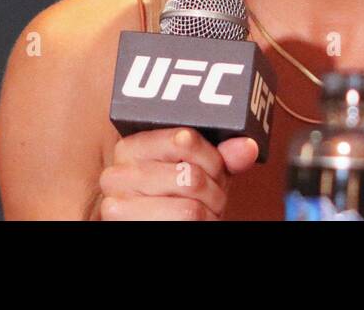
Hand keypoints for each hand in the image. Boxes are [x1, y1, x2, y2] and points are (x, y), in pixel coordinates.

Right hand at [98, 127, 258, 219]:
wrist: (156, 224)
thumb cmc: (176, 197)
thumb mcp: (200, 170)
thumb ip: (222, 156)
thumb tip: (246, 147)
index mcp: (133, 146)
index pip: (184, 139)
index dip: (212, 158)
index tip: (215, 169)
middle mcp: (118, 173)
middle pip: (190, 176)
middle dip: (213, 191)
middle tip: (211, 196)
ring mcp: (117, 204)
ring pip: (189, 208)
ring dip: (208, 213)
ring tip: (203, 211)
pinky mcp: (123, 223)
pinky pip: (183, 223)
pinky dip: (202, 224)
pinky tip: (194, 222)